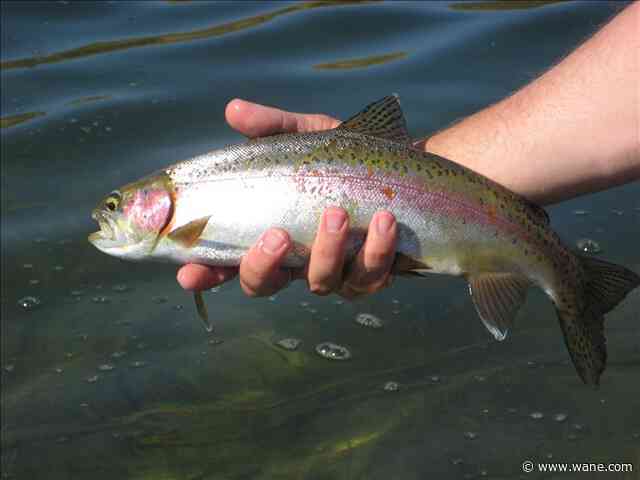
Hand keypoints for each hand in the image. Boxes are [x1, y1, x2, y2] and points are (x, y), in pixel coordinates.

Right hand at [176, 99, 397, 297]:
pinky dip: (376, 250)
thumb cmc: (348, 158)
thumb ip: (272, 127)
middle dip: (264, 266)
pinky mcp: (374, 274)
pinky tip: (384, 220)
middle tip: (278, 234)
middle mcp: (298, 260)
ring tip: (338, 214)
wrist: (408, 170)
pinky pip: (371, 276)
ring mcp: (337, 271)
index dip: (205, 272)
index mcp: (272, 232)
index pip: (228, 260)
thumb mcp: (309, 137)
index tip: (188, 274)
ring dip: (327, 252)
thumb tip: (233, 110)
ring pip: (322, 283)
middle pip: (265, 284)